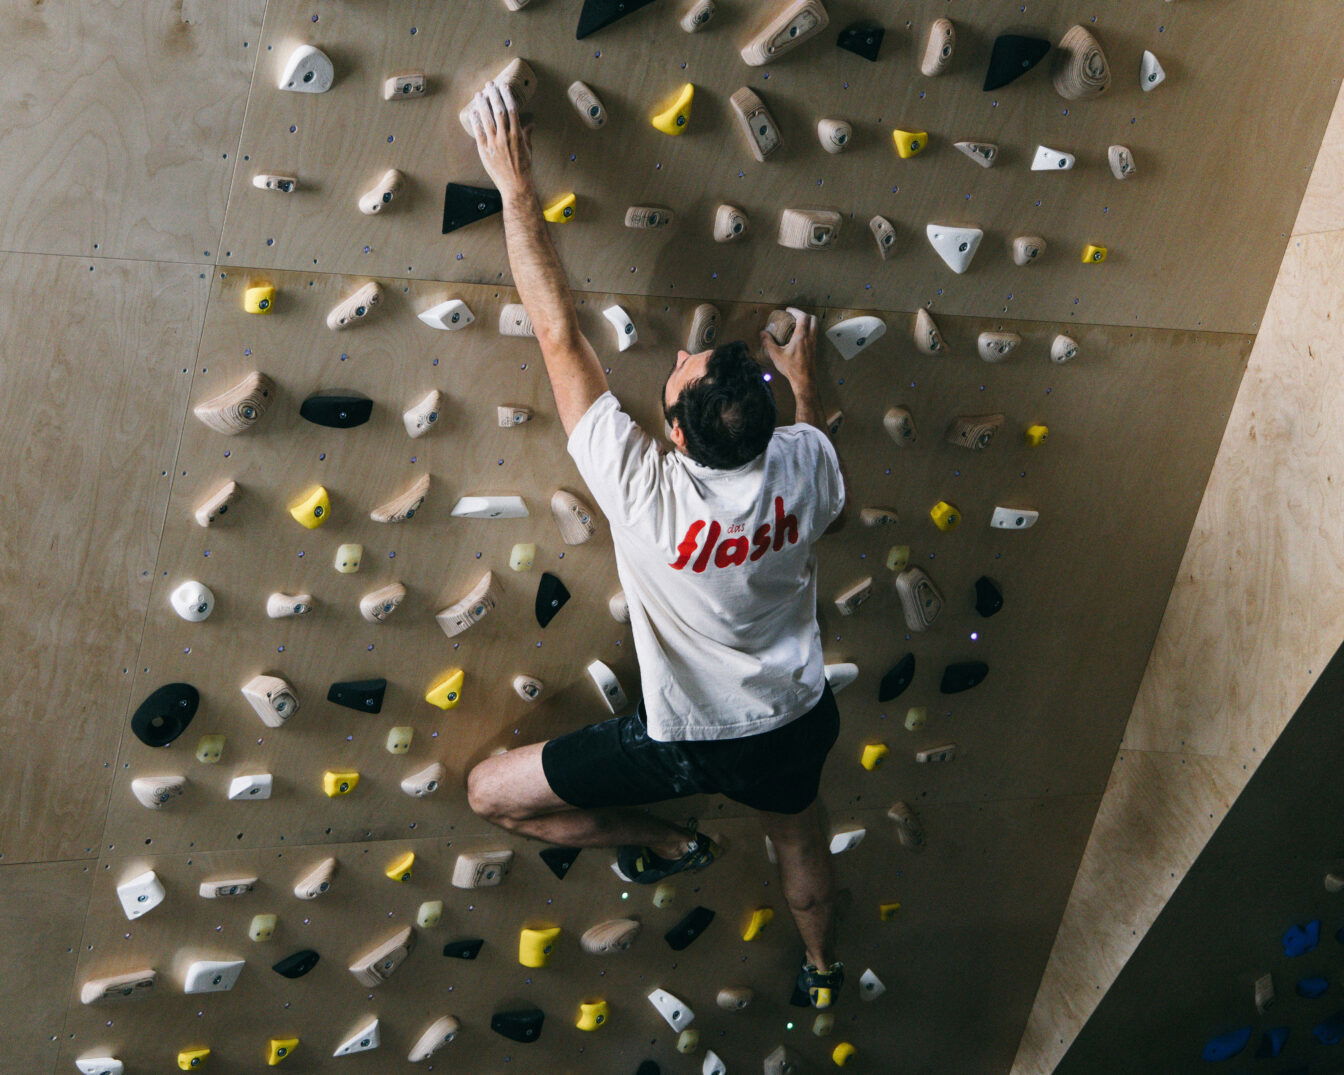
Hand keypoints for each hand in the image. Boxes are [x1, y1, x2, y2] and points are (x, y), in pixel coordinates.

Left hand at [469, 81, 533, 199]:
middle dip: (493, 95)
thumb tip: (531, 123)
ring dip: (482, 105)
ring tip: (479, 95)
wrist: (516, 186)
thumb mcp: (528, 150)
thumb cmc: (524, 169)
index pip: (512, 110)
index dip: (507, 96)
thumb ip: (527, 135)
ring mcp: (493, 144)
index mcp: (517, 135)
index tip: (504, 86)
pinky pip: (478, 133)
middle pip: (498, 111)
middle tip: (489, 85)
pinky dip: (475, 121)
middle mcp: (505, 137)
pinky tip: (473, 112)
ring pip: (486, 119)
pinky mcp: (484, 151)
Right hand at [760, 306, 817, 386]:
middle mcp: (810, 337)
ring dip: (807, 322)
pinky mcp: (814, 349)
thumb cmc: (791, 367)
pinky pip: (814, 334)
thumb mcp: (776, 355)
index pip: (803, 317)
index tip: (788, 310)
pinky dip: (808, 330)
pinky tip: (799, 336)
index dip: (796, 311)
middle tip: (794, 316)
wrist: (804, 380)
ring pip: (815, 326)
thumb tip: (762, 333)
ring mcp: (814, 343)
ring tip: (796, 325)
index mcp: (802, 336)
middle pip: (813, 319)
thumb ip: (768, 342)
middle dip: (804, 314)